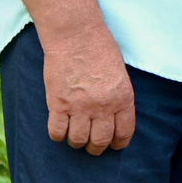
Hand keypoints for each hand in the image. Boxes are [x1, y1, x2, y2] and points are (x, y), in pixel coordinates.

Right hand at [44, 30, 135, 153]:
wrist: (75, 35)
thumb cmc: (99, 48)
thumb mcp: (120, 74)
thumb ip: (118, 97)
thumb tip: (113, 117)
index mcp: (122, 99)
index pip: (124, 132)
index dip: (118, 143)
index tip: (113, 145)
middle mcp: (103, 107)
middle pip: (100, 140)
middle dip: (97, 147)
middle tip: (92, 146)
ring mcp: (79, 106)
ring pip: (79, 140)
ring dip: (77, 143)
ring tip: (75, 138)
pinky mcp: (58, 103)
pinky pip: (57, 131)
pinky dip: (58, 135)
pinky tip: (59, 130)